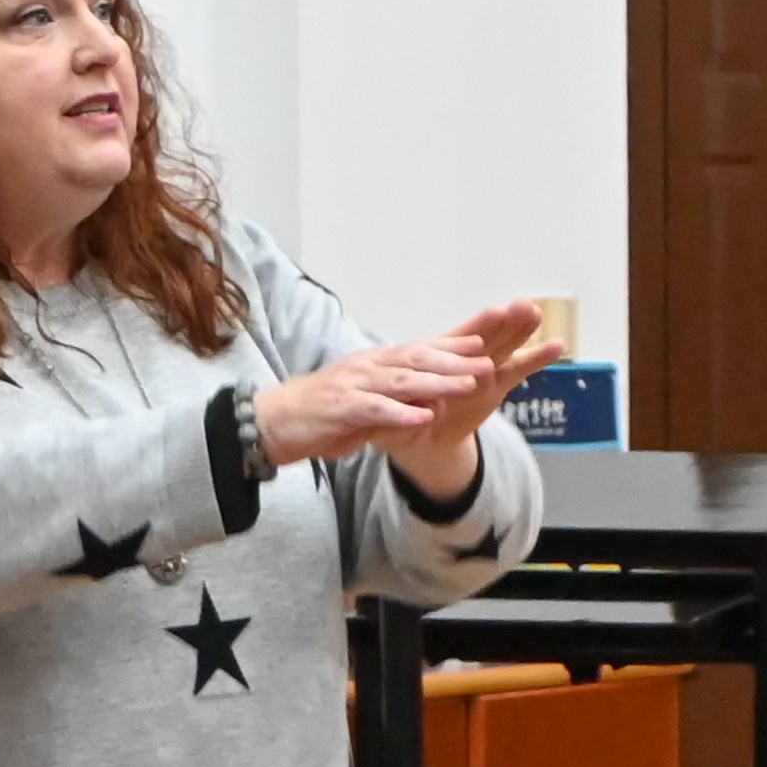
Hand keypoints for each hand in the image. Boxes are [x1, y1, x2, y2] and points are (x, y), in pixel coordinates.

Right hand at [254, 304, 565, 477]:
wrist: (276, 422)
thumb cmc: (325, 412)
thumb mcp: (369, 403)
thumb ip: (399, 400)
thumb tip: (432, 403)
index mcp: (378, 363)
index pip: (421, 351)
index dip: (453, 347)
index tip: (485, 343)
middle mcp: (369, 367)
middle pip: (418, 360)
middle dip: (456, 361)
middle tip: (490, 362)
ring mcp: (355, 386)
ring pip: (402, 381)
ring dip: (438, 383)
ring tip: (469, 385)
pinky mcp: (341, 409)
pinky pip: (375, 410)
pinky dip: (400, 414)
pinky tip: (424, 418)